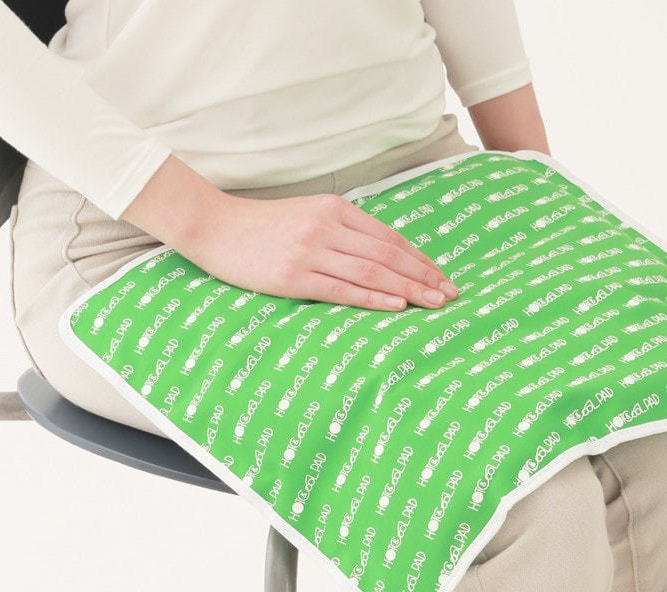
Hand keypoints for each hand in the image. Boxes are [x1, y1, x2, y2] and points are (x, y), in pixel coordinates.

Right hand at [177, 191, 459, 311]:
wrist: (214, 229)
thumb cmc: (261, 229)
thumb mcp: (305, 218)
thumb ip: (339, 231)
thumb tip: (376, 256)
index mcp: (334, 209)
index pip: (389, 237)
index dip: (420, 258)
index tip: (442, 276)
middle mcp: (327, 227)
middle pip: (388, 254)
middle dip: (424, 275)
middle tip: (451, 295)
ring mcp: (311, 251)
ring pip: (372, 271)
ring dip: (408, 289)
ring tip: (434, 304)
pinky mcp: (293, 277)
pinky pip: (343, 289)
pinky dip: (374, 298)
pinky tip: (397, 307)